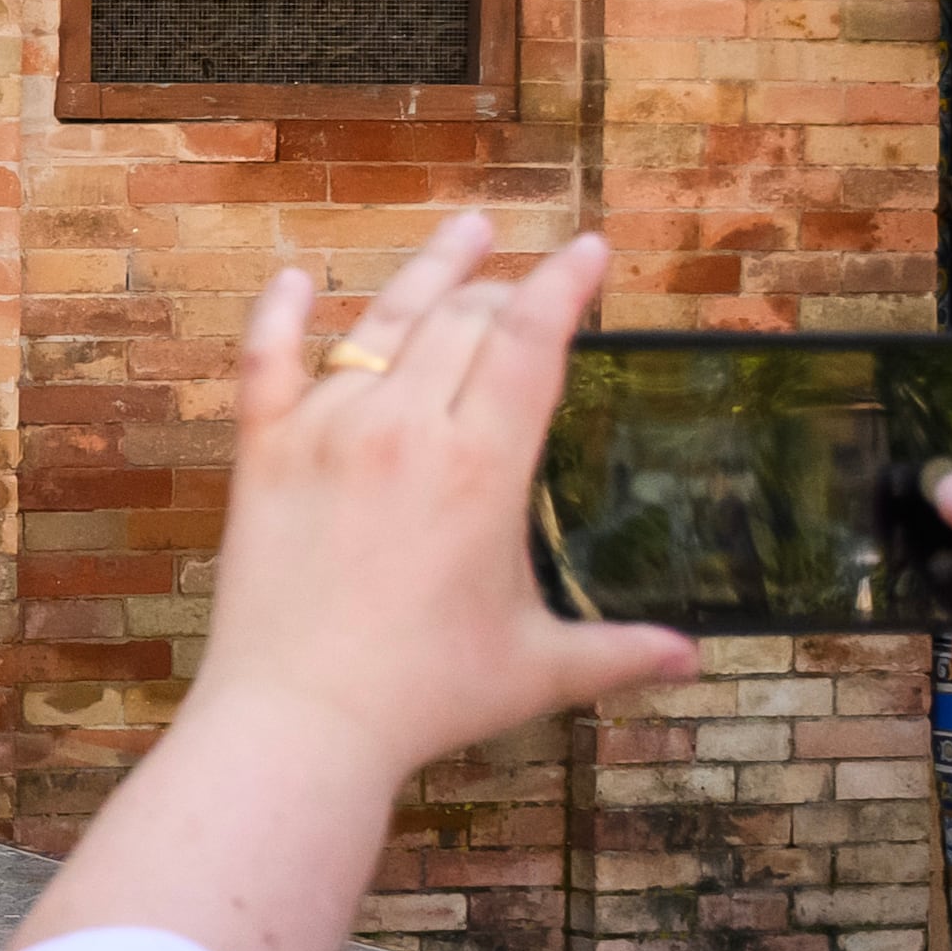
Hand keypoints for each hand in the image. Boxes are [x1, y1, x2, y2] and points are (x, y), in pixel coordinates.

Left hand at [190, 215, 697, 792]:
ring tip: (466, 231)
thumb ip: (617, 651)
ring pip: (381, 325)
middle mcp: (402, 429)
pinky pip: (267, 361)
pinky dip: (281, 314)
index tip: (590, 249)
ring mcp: (325, 433)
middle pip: (462, 322)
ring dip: (427, 273)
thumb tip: (688, 659)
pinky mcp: (263, 454)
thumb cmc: (423, 695)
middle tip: (528, 285)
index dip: (565, 284)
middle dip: (505, 291)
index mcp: (481, 466)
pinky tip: (297, 279)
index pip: (532, 340)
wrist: (298, 719)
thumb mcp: (538, 668)